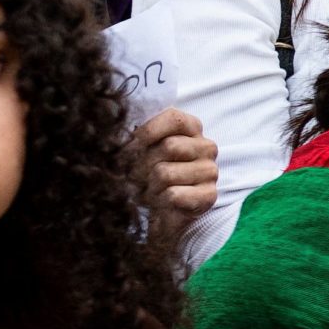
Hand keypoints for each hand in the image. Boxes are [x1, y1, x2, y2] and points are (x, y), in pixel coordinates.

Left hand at [135, 107, 217, 238]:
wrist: (160, 210)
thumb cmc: (149, 172)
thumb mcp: (142, 147)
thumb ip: (136, 136)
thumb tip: (118, 136)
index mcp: (192, 127)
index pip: (174, 118)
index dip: (148, 131)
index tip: (131, 145)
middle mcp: (206, 146)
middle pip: (169, 146)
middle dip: (143, 163)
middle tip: (135, 175)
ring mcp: (210, 171)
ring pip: (166, 173)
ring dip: (149, 184)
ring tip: (149, 188)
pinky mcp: (209, 195)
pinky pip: (174, 194)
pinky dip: (159, 199)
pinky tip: (160, 200)